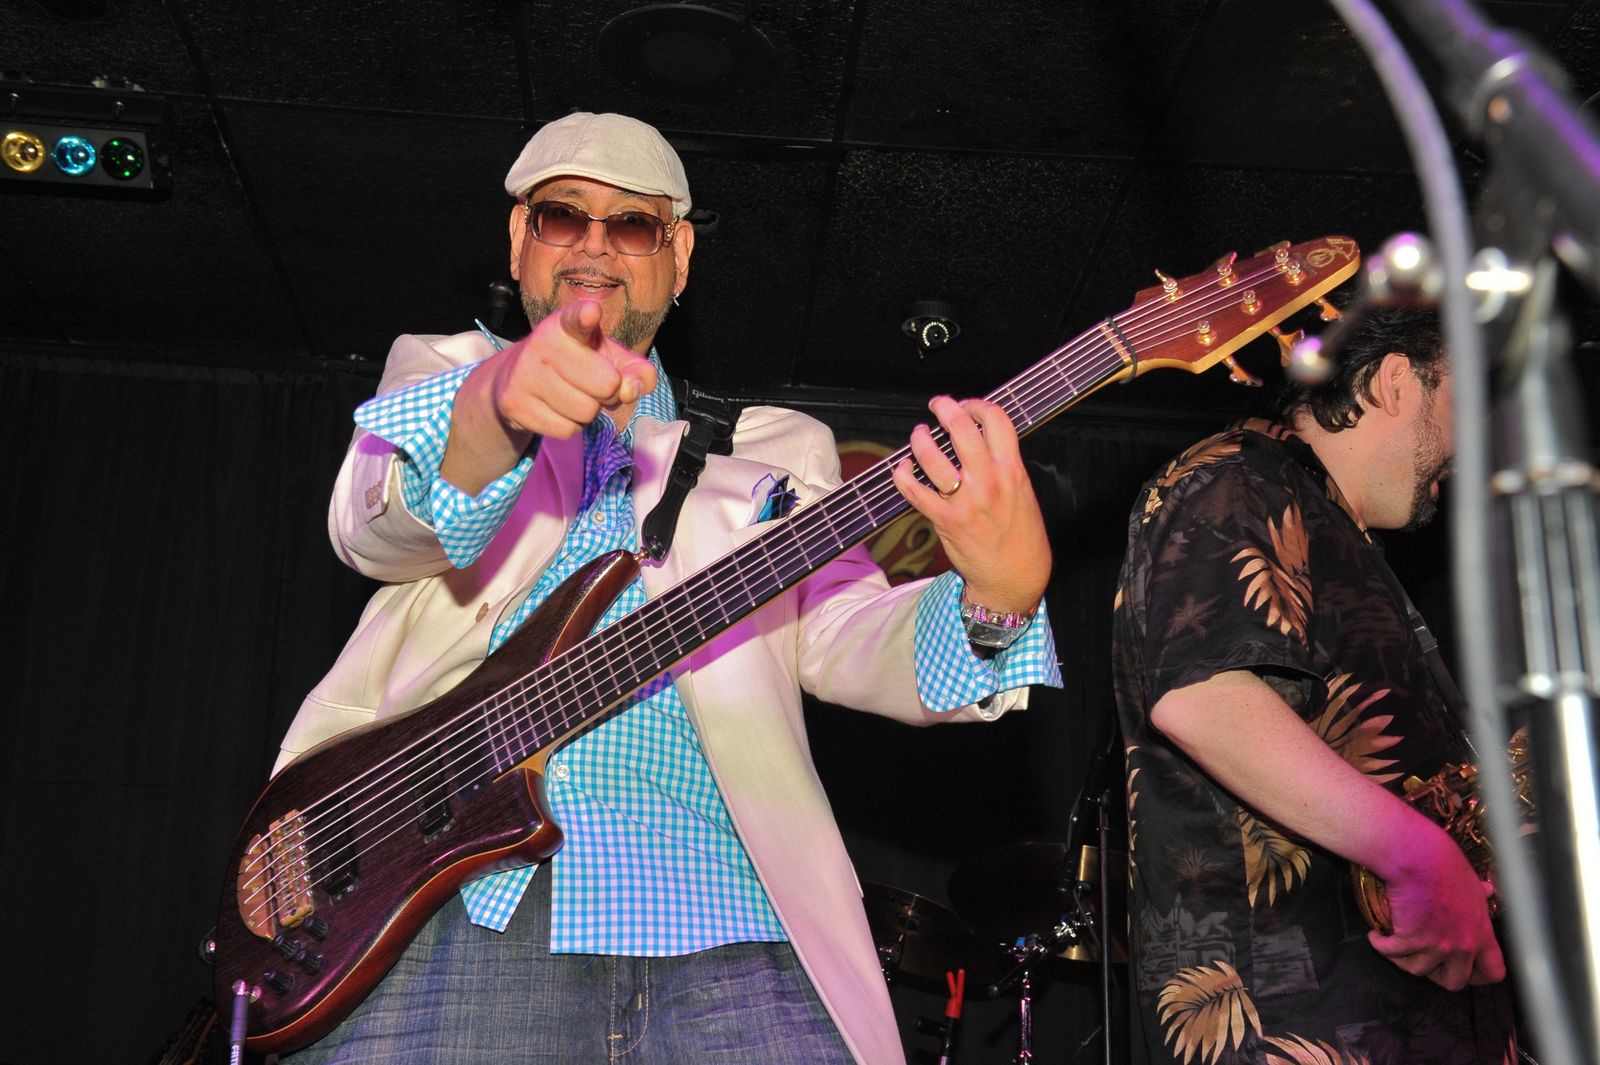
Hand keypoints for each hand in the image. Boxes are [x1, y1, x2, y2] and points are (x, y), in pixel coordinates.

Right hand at [482, 299, 656, 439]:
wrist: (516, 379)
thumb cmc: (576, 365)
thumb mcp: (609, 358)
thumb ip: (635, 370)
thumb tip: (632, 389)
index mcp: (567, 325)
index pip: (576, 318)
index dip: (585, 317)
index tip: (591, 312)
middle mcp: (542, 343)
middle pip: (606, 385)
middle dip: (608, 393)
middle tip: (591, 384)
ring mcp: (524, 374)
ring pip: (586, 413)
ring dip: (588, 412)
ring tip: (572, 395)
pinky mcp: (513, 403)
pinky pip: (565, 430)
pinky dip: (569, 426)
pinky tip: (556, 409)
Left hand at [890, 396, 1050, 613]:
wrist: (1015, 577)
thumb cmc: (1021, 535)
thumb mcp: (1023, 492)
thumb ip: (1004, 465)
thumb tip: (980, 439)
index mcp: (1012, 471)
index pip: (996, 420)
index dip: (978, 404)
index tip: (969, 404)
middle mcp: (988, 482)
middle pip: (962, 428)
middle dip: (945, 408)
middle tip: (937, 405)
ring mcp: (964, 501)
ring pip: (932, 456)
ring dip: (919, 439)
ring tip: (918, 435)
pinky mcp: (944, 520)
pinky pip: (914, 491)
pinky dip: (903, 475)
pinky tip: (903, 468)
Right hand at [1367, 816, 1505, 989]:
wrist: (1419, 857)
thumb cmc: (1445, 864)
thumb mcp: (1471, 882)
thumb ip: (1479, 894)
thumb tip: (1486, 889)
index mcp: (1481, 933)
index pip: (1493, 971)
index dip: (1478, 976)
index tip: (1464, 970)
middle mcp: (1462, 945)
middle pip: (1454, 982)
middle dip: (1438, 975)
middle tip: (1425, 960)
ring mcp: (1435, 945)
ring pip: (1418, 971)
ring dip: (1404, 960)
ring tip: (1395, 946)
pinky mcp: (1409, 939)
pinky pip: (1391, 953)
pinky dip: (1380, 945)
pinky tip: (1376, 936)